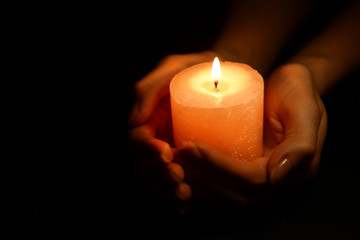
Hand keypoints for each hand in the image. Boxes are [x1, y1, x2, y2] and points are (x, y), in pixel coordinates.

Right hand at [129, 52, 216, 200]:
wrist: (229, 78)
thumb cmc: (200, 68)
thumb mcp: (174, 68)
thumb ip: (150, 87)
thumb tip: (135, 120)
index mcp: (149, 119)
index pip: (136, 141)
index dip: (147, 151)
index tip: (166, 154)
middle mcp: (157, 138)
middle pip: (143, 166)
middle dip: (158, 177)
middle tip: (179, 179)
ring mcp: (172, 153)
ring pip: (158, 180)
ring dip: (167, 191)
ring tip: (187, 196)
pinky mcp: (190, 162)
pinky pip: (178, 184)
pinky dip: (179, 198)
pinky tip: (189, 205)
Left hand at [176, 63, 326, 207]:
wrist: (292, 85)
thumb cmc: (299, 90)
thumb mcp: (305, 107)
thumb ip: (301, 143)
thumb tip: (277, 176)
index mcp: (295, 170)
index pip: (250, 180)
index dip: (219, 167)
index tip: (193, 145)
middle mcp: (277, 181)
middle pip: (235, 194)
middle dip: (204, 176)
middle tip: (181, 152)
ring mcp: (262, 179)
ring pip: (227, 196)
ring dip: (200, 183)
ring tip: (178, 159)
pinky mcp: (247, 171)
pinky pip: (223, 186)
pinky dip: (203, 182)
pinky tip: (185, 166)